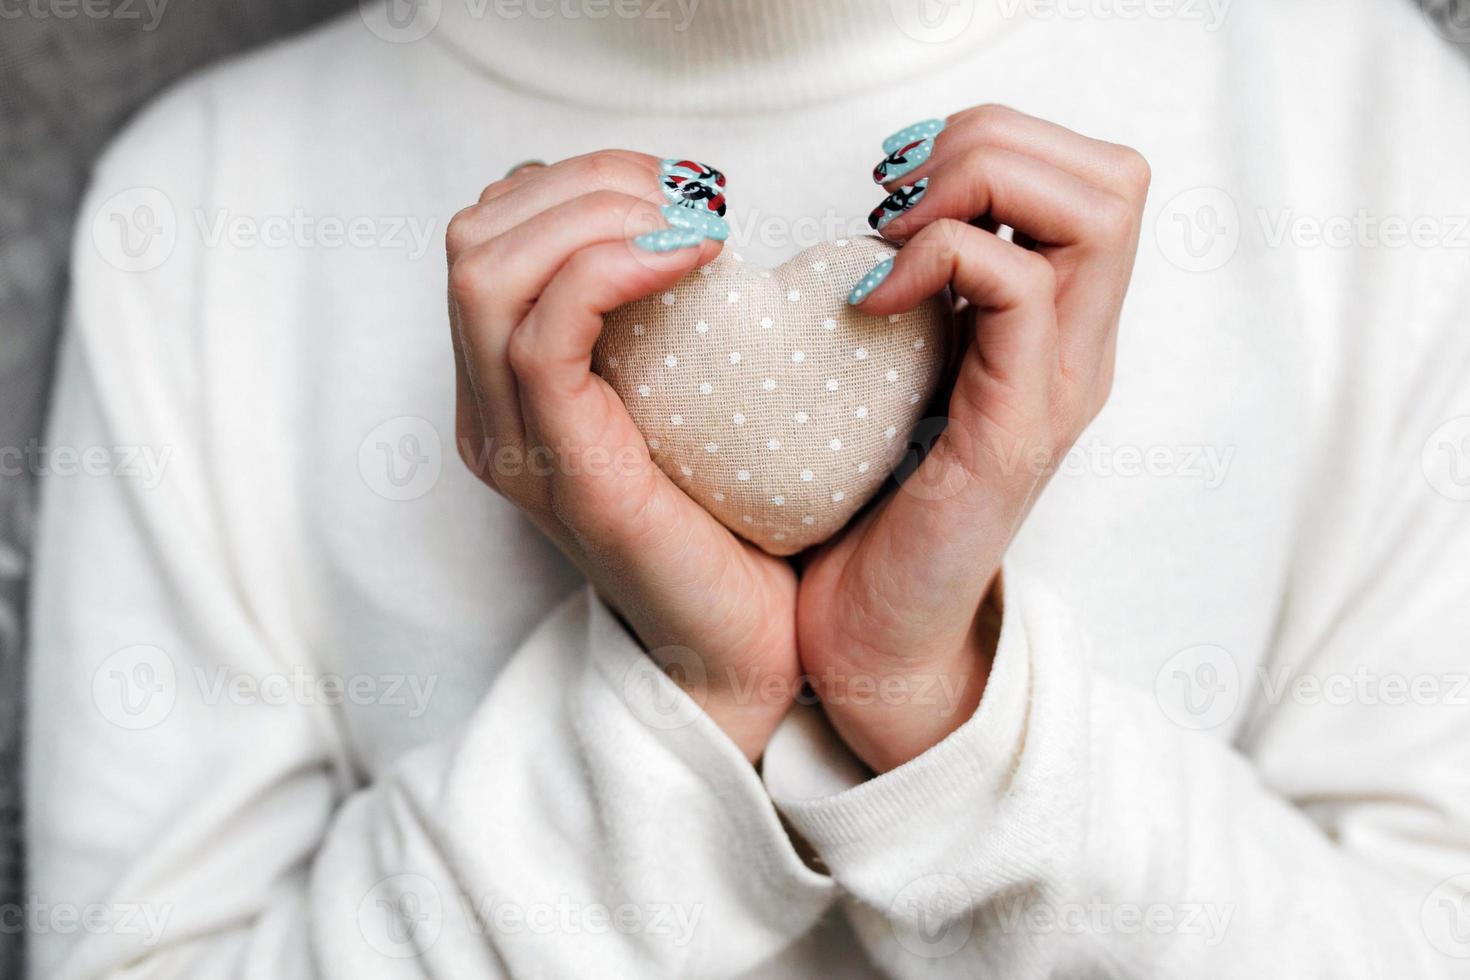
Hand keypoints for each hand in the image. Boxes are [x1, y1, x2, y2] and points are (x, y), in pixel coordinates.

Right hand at [446, 152, 798, 760]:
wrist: (741, 645)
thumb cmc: (730, 518)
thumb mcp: (681, 396)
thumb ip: (656, 322)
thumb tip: (698, 219)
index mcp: (506, 386)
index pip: (491, 232)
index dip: (577, 180)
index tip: (678, 190)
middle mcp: (487, 410)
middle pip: (476, 236)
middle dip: (589, 182)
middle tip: (694, 196)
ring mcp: (511, 442)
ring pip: (489, 272)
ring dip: (598, 213)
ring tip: (695, 222)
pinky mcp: (559, 470)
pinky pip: (543, 336)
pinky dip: (613, 269)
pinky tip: (694, 259)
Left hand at [797, 106, 1150, 771]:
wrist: (871, 636)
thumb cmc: (868, 510)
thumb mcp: (901, 377)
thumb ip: (923, 300)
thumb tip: (884, 214)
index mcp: (1056, 333)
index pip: (1093, 176)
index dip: (999, 144)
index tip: (899, 191)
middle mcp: (1079, 352)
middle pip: (1112, 175)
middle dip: (991, 146)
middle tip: (897, 201)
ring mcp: (1059, 389)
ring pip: (1094, 210)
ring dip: (975, 189)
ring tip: (893, 238)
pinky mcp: (1017, 429)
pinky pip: (1020, 288)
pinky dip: (939, 258)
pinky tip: (870, 300)